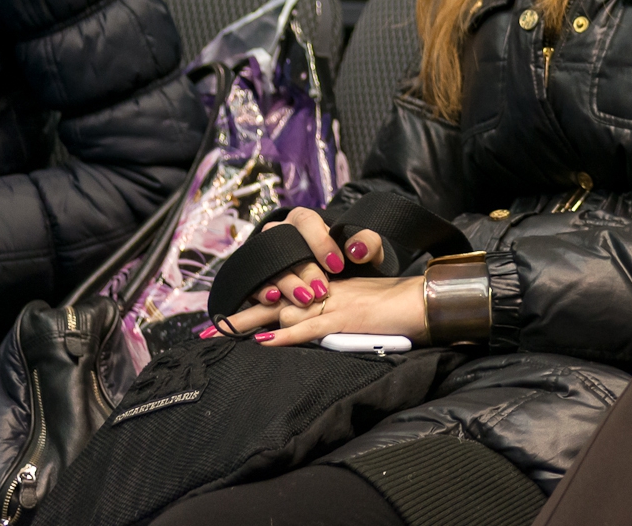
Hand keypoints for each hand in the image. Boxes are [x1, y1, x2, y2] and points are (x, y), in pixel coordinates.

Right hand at [197, 207, 383, 336]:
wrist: (337, 275)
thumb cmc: (349, 257)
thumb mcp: (365, 248)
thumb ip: (368, 243)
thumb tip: (357, 249)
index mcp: (304, 220)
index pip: (307, 222)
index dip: (320, 242)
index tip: (337, 265)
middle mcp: (280, 234)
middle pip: (286, 248)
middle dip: (304, 270)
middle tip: (321, 290)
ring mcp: (266, 256)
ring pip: (272, 267)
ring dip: (287, 284)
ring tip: (304, 299)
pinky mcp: (258, 278)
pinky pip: (255, 283)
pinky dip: (262, 291)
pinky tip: (273, 299)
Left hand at [219, 275, 430, 347]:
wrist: (426, 302)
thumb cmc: (399, 310)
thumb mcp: (360, 313)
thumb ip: (335, 320)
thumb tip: (311, 334)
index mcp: (330, 289)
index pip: (286, 293)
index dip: (256, 303)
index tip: (227, 316)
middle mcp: (328, 291)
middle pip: (275, 299)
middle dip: (239, 315)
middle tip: (206, 329)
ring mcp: (336, 303)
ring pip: (285, 310)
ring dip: (251, 322)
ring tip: (220, 333)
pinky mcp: (347, 317)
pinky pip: (311, 327)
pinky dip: (286, 335)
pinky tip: (264, 341)